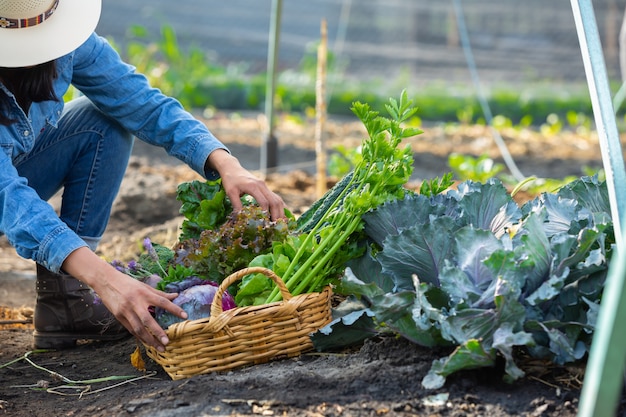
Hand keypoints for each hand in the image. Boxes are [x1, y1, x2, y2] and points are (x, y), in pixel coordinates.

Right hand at [62, 247, 187, 351]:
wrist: (106, 281)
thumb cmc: (128, 283)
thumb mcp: (144, 286)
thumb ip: (160, 293)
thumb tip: (176, 295)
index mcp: (144, 293)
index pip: (162, 301)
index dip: (174, 308)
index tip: (185, 316)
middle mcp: (135, 303)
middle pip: (148, 320)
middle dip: (158, 332)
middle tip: (167, 342)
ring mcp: (126, 311)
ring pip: (138, 329)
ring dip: (149, 340)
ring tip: (159, 347)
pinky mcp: (119, 317)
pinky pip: (131, 329)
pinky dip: (140, 337)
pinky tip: (148, 342)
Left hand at [206, 149, 285, 219]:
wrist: (232, 168)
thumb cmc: (230, 180)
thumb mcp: (230, 192)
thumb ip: (236, 204)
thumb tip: (240, 219)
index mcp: (253, 186)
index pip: (264, 201)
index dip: (266, 213)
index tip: (265, 223)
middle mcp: (262, 186)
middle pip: (275, 201)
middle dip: (277, 214)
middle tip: (276, 226)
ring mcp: (265, 186)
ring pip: (278, 199)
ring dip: (281, 212)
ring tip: (281, 223)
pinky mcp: (266, 188)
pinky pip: (276, 198)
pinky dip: (280, 207)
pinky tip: (282, 215)